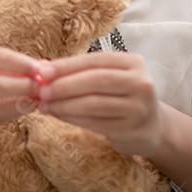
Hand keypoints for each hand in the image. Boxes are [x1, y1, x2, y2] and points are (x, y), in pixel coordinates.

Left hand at [36, 52, 166, 156]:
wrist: (151, 127)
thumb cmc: (120, 96)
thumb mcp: (106, 77)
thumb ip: (79, 71)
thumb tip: (41, 68)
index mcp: (133, 62)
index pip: (94, 61)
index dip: (66, 66)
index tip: (41, 72)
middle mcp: (141, 83)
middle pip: (95, 81)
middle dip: (63, 85)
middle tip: (40, 91)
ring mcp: (139, 108)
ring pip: (94, 104)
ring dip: (64, 105)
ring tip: (44, 105)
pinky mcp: (133, 130)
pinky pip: (96, 123)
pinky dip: (73, 119)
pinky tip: (58, 116)